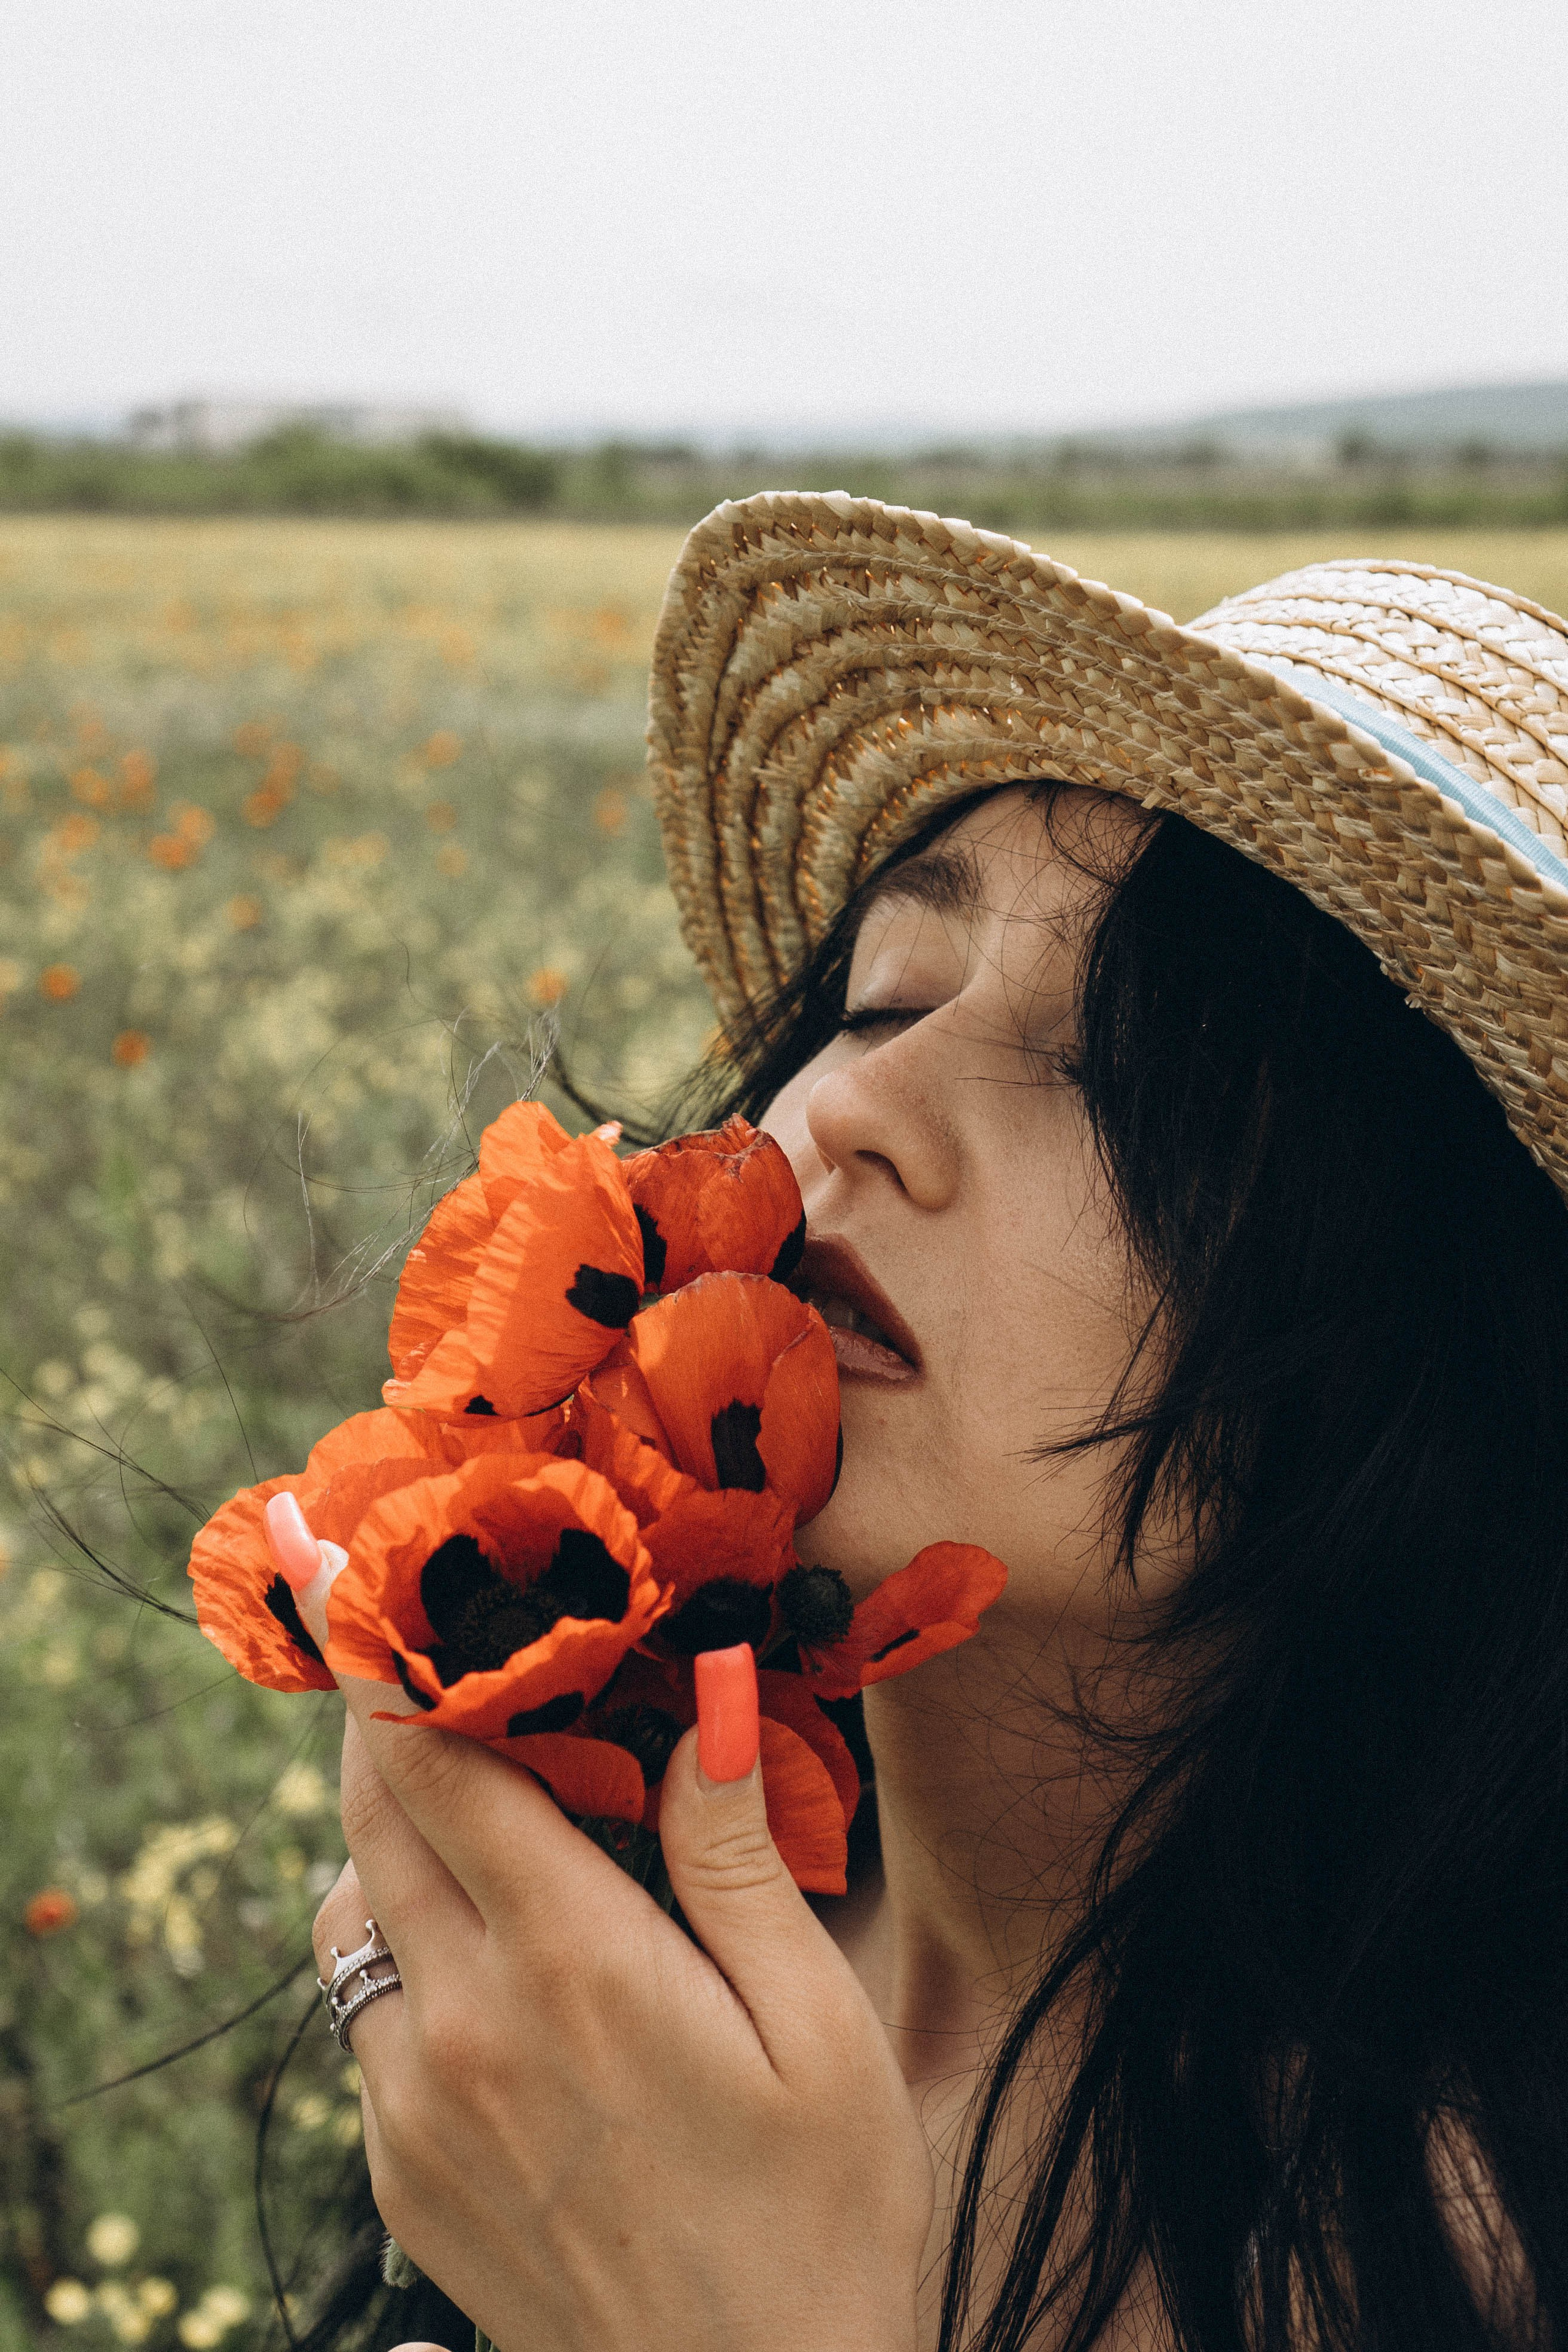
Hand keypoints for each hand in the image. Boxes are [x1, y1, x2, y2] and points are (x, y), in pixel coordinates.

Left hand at [311, 1651, 931, 2351]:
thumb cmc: (819, 2220)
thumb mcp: (817, 2024)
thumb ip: (737, 1851)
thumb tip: (710, 1693)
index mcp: (572, 1964)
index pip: (434, 1764)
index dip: (396, 1663)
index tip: (380, 1588)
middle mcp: (464, 2027)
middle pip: (369, 1821)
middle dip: (380, 1724)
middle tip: (415, 1656)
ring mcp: (418, 2110)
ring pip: (349, 1920)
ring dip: (386, 1845)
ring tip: (468, 1815)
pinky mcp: (403, 2179)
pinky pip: (365, 2023)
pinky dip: (399, 1957)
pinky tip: (490, 1966)